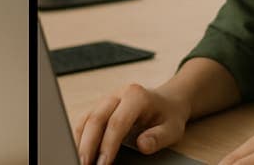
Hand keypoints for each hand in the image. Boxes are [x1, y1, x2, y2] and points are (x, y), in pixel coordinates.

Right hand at [73, 83, 189, 164]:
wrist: (166, 102)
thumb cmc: (168, 116)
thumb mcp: (172, 129)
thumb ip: (159, 137)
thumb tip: (143, 145)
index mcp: (136, 96)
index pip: (117, 122)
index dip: (108, 144)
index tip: (103, 163)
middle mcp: (118, 95)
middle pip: (96, 119)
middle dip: (88, 145)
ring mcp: (106, 100)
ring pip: (86, 119)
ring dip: (80, 141)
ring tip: (80, 161)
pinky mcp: (99, 107)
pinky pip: (85, 121)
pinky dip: (80, 137)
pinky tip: (81, 152)